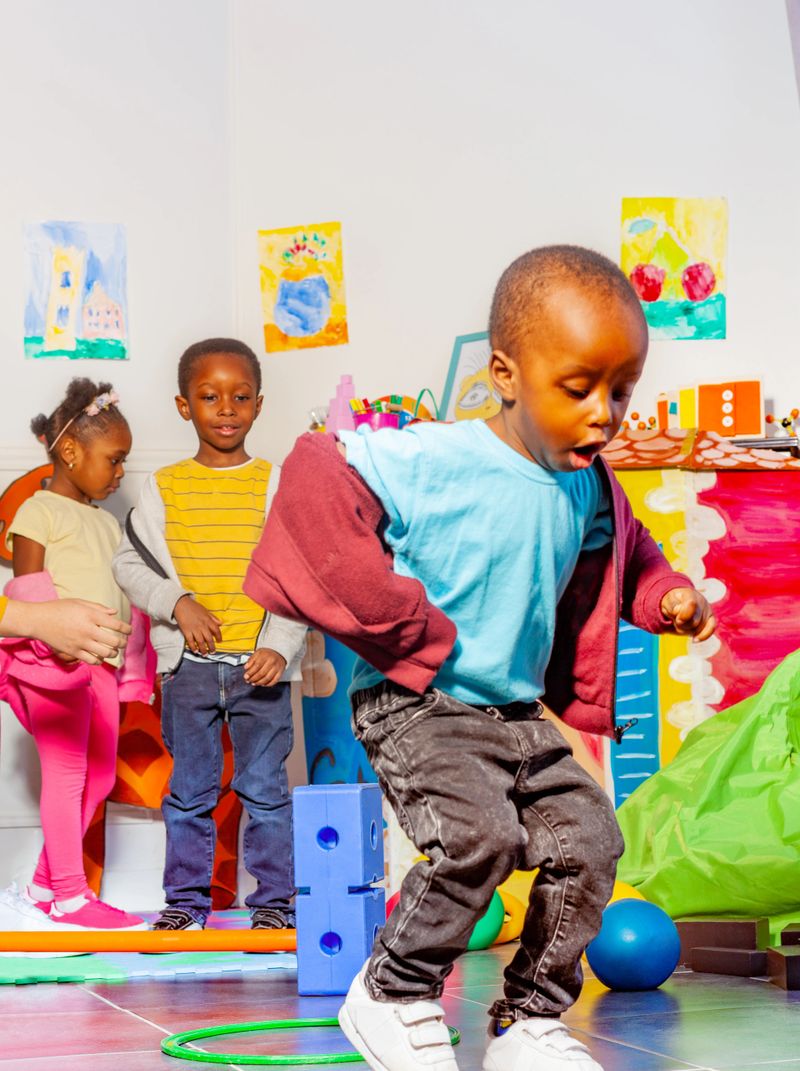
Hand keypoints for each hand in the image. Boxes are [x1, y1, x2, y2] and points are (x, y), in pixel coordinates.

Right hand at [1, 599, 131, 664]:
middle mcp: (88, 630)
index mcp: (91, 616)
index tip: (129, 631)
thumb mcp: (79, 602)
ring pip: (105, 653)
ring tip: (113, 650)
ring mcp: (80, 643)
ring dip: (113, 653)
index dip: (127, 629)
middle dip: (122, 643)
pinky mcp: (73, 652)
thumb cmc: (59, 608)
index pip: (116, 624)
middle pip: (114, 641)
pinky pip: (92, 661)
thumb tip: (115, 613)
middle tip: (123, 642)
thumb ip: (99, 608)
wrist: (38, 620)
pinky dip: (100, 660)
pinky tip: (100, 657)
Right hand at [173, 596, 221, 654]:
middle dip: (212, 647)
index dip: (219, 636)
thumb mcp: (205, 610)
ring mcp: (194, 629)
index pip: (216, 630)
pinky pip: (190, 641)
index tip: (220, 641)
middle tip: (213, 652)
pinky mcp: (186, 631)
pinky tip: (195, 651)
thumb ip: (213, 618)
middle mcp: (202, 625)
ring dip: (203, 649)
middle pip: (209, 638)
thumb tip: (220, 623)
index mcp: (207, 620)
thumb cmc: (193, 606)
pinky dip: (193, 647)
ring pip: (200, 642)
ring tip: (205, 655)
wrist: (181, 604)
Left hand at [244, 647, 286, 686]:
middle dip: (253, 679)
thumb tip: (246, 667)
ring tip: (254, 683)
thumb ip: (251, 660)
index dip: (250, 672)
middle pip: (261, 673)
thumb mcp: (257, 653)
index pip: (257, 666)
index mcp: (265, 656)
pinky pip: (274, 681)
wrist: (278, 652)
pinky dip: (267, 684)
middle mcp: (272, 661)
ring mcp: (277, 668)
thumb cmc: (267, 653)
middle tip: (248, 680)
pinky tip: (262, 684)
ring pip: (267, 678)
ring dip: (259, 683)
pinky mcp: (280, 672)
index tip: (246, 676)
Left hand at [660, 587, 715, 640]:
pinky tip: (694, 640)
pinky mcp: (711, 619)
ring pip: (698, 628)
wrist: (679, 601)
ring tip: (682, 622)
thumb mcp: (667, 601)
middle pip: (694, 622)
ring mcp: (707, 610)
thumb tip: (677, 611)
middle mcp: (701, 601)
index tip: (678, 619)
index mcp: (690, 594)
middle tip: (676, 619)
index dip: (684, 615)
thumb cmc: (672, 602)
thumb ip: (672, 605)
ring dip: (686, 629)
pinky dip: (702, 636)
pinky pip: (710, 629)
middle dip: (682, 624)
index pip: (692, 605)